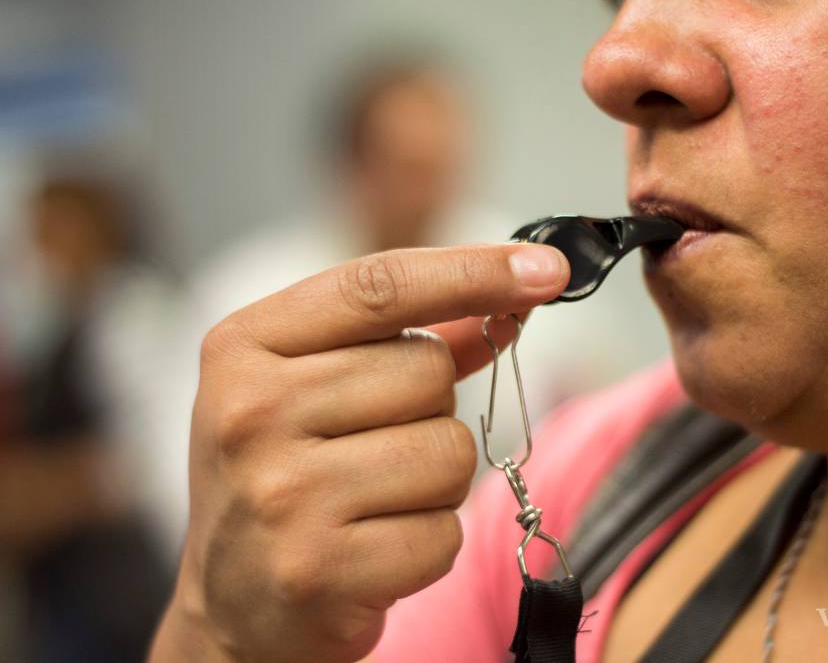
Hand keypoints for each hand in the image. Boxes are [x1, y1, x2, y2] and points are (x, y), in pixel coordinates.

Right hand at [150, 244, 568, 662]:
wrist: (232, 605)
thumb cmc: (286, 475)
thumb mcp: (316, 387)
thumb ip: (405, 337)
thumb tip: (511, 297)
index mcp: (244, 345)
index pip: (380, 286)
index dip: (475, 271)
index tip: (549, 269)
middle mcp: (250, 412)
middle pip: (429, 371)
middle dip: (433, 407)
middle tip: (375, 445)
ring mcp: (281, 494)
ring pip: (451, 452)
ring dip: (437, 480)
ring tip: (374, 500)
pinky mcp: (318, 569)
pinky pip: (443, 532)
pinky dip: (428, 542)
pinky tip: (374, 548)